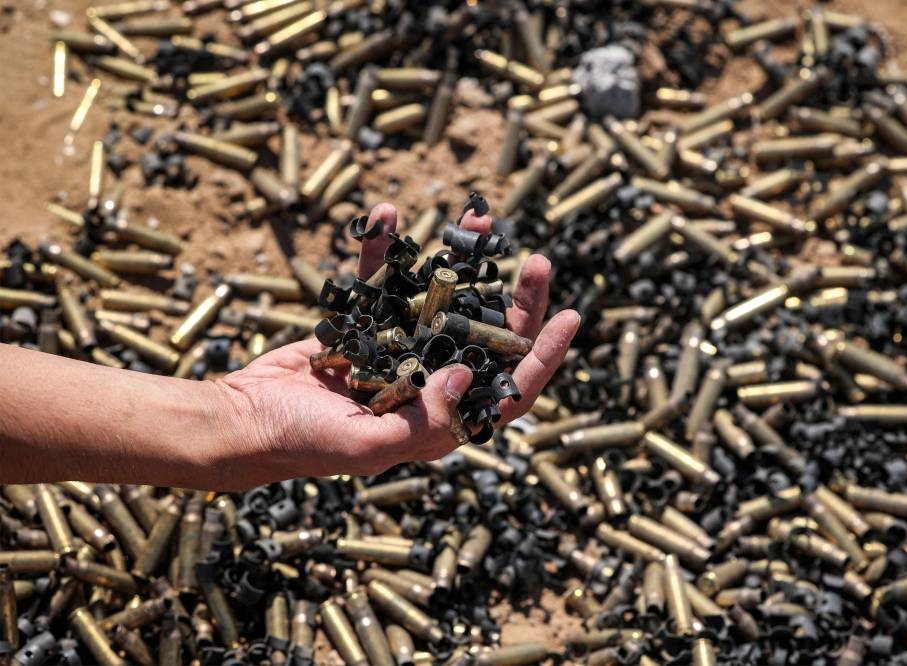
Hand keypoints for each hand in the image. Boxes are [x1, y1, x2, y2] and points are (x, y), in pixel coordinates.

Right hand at [216, 202, 580, 486]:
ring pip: (442, 300)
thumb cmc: (303, 443)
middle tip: (536, 260)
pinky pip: (383, 282)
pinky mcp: (364, 324)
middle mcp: (428, 383)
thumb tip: (465, 375)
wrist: (244, 420)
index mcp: (440, 421)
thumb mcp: (366, 444)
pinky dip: (384, 251)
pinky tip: (386, 214)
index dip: (542, 356)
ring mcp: (397, 350)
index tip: (570, 316)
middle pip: (487, 339)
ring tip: (479, 217)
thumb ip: (421, 419)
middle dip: (516, 301)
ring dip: (461, 261)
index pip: (507, 391)